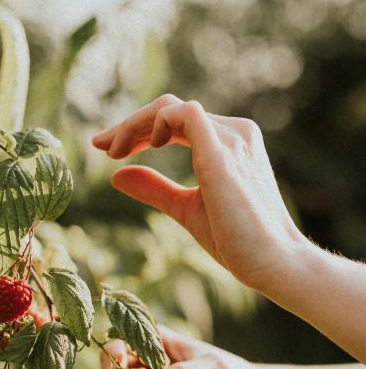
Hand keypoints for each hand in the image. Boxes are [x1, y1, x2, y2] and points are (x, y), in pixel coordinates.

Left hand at [91, 94, 310, 290]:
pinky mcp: (222, 150)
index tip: (107, 150)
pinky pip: (183, 113)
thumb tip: (116, 175)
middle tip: (99, 145)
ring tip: (114, 151)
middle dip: (130, 125)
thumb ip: (154, 188)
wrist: (271, 261)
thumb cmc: (235, 238)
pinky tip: (145, 147)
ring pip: (171, 107)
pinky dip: (155, 122)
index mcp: (228, 144)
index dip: (139, 130)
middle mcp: (233, 133)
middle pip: (170, 109)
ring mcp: (231, 138)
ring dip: (134, 124)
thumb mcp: (184, 207)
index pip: (176, 121)